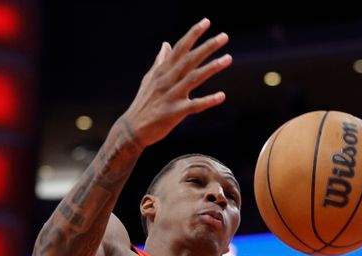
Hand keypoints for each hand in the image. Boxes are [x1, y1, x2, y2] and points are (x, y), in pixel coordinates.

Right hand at [119, 19, 231, 147]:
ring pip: (194, 78)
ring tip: (228, 58)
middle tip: (224, 36)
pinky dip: (208, 101)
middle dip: (207, 46)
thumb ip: (160, 61)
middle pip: (189, 59)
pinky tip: (222, 96)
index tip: (206, 21)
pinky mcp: (175, 112)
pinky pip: (194, 106)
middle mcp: (167, 80)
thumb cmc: (144, 102)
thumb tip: (165, 44)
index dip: (193, 34)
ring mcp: (171, 95)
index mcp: (162, 71)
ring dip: (211, 67)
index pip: (179, 48)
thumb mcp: (150, 78)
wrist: (133, 128)